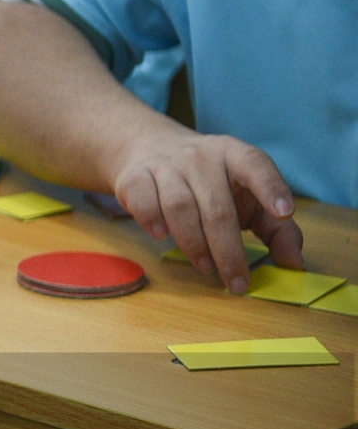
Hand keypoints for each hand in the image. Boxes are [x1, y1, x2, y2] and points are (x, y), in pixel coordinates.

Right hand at [112, 128, 302, 292]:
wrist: (149, 146)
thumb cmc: (211, 183)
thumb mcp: (249, 199)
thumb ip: (278, 230)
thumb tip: (294, 266)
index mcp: (234, 155)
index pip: (256, 165)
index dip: (272, 188)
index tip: (286, 213)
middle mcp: (200, 156)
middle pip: (217, 208)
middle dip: (228, 252)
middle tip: (236, 282)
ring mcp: (165, 164)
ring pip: (179, 208)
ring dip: (194, 244)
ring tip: (205, 265)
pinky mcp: (134, 175)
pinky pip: (143, 202)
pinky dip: (152, 222)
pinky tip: (162, 235)